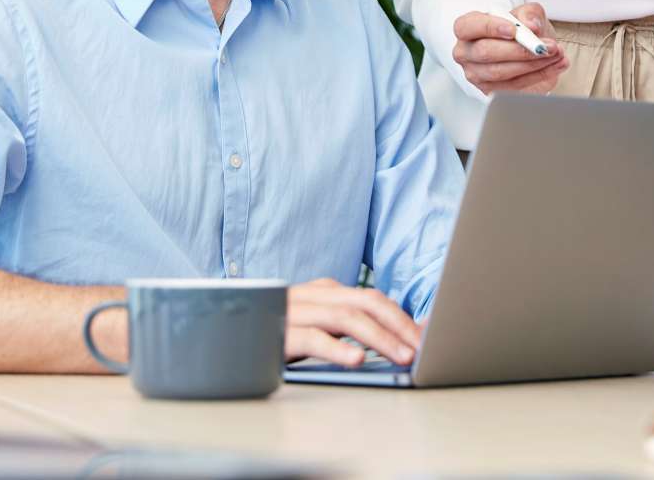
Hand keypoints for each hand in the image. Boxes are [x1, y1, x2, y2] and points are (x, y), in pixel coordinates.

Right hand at [284, 278, 422, 366]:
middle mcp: (314, 296)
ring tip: (402, 356)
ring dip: (379, 337)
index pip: (372, 299)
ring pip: (345, 317)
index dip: (402, 317)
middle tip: (421, 348)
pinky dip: (338, 349)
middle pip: (365, 302)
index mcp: (325, 292)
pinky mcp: (280, 334)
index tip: (425, 337)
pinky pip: (313, 339)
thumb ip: (351, 322)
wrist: (228, 336)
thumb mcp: (317, 325)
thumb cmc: (280, 333)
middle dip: (398, 324)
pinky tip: (357, 359)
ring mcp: (296, 312)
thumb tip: (397, 325)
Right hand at [452, 3, 567, 94]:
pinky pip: (515, 86)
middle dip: (519, 50)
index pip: (468, 27)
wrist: (525, 49)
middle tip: (546, 46)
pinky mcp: (491, 92)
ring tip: (556, 54)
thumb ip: (528, 13)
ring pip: (501, 72)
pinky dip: (540, 75)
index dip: (490, 28)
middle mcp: (466, 53)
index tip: (514, 30)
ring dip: (533, 64)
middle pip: (485, 52)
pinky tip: (555, 65)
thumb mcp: (526, 14)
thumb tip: (531, 25)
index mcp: (466, 29)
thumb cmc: (518, 30)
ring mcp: (476, 75)